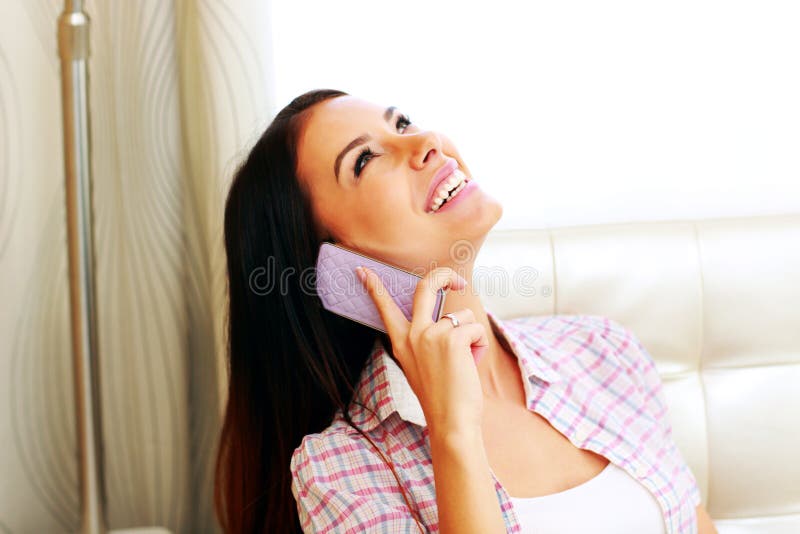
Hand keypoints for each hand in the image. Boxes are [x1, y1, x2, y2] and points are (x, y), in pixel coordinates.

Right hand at [356, 266, 487, 434]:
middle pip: (424, 287)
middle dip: (443, 276)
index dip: (374, 286)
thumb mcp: (423, 365)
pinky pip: (475, 328)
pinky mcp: (451, 337)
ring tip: (464, 363)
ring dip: (471, 336)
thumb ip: (428, 341)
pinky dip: (480, 346)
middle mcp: (412, 334)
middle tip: (456, 280)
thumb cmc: (442, 398)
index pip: (384, 307)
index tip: (362, 269)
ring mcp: (430, 334)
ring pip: (462, 316)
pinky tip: (471, 366)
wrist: (450, 422)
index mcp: (401, 342)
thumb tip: (450, 319)